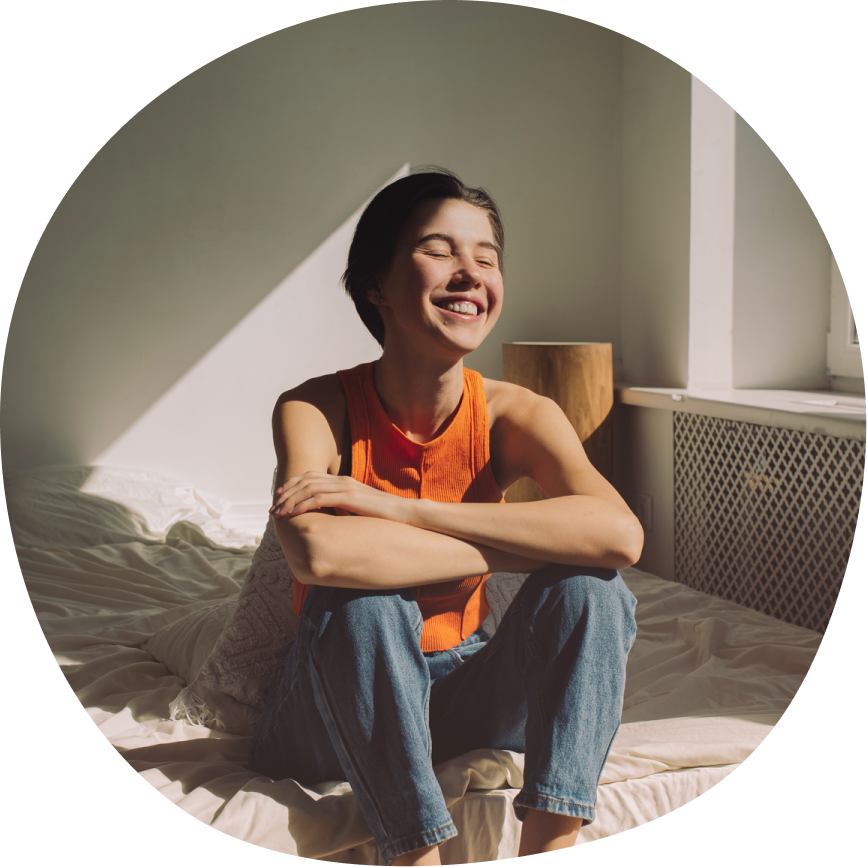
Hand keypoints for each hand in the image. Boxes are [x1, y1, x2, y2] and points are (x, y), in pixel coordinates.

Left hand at [270, 472, 414, 523]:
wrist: (405, 513)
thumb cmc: (383, 516)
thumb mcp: (359, 509)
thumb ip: (344, 509)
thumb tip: (329, 520)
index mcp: (343, 481)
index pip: (311, 477)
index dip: (292, 485)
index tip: (280, 497)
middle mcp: (342, 481)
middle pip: (305, 481)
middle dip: (286, 493)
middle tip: (273, 507)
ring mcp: (345, 487)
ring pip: (308, 489)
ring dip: (290, 501)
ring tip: (278, 512)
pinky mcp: (349, 498)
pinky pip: (319, 499)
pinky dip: (302, 506)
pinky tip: (293, 515)